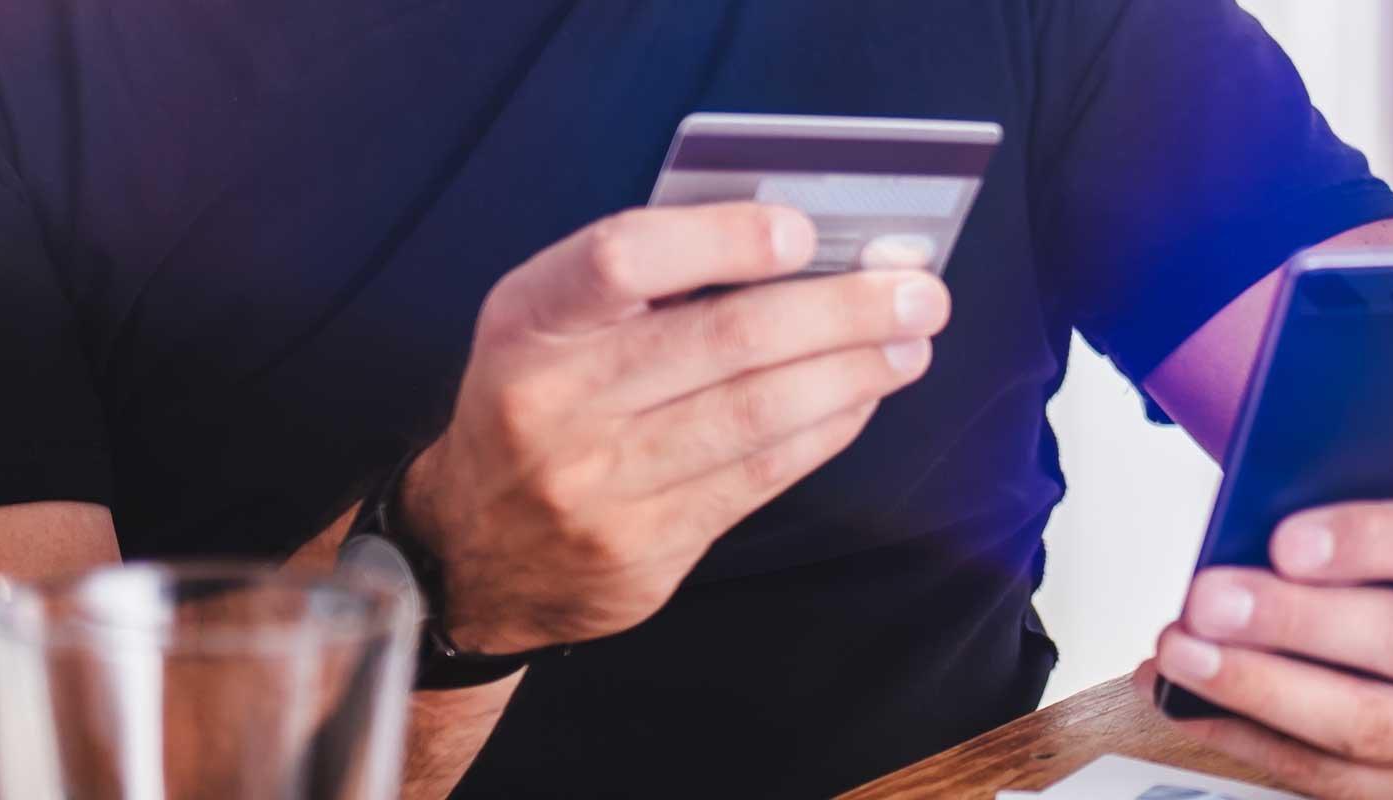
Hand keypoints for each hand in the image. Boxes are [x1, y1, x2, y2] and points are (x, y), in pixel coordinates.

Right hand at [403, 202, 948, 655]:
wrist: (473, 551)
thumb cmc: (542, 401)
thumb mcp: (553, 326)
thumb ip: (652, 284)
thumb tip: (803, 246)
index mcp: (529, 320)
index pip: (622, 259)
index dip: (723, 240)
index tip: (803, 233)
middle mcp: (554, 402)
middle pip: (724, 341)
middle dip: (841, 311)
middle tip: (919, 292)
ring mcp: (597, 484)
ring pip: (756, 415)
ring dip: (853, 373)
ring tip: (910, 344)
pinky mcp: (644, 549)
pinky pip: (759, 478)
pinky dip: (825, 430)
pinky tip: (862, 400)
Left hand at [1147, 498, 1392, 797]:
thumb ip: (1366, 525)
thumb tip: (1259, 535)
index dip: (1375, 541)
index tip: (1286, 540)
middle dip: (1297, 622)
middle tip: (1211, 601)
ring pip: (1369, 724)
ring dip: (1261, 689)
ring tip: (1185, 654)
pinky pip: (1333, 779)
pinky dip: (1251, 740)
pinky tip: (1195, 705)